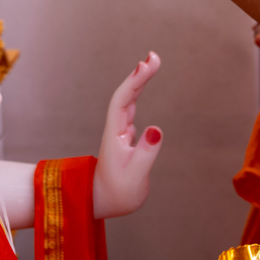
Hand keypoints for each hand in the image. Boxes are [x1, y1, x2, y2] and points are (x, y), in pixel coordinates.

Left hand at [93, 52, 162, 218]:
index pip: (123, 101)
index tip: (147, 65)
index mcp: (115, 135)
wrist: (103, 202)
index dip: (135, 81)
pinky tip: (142, 82)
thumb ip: (146, 153)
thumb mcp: (135, 176)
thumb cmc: (118, 193)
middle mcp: (117, 128)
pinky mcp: (126, 136)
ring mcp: (120, 131)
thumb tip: (157, 128)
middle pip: (126, 94)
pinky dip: (138, 90)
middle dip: (139, 74)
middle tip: (155, 56)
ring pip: (128, 98)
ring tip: (152, 62)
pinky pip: (131, 106)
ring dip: (139, 79)